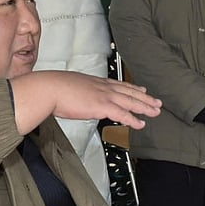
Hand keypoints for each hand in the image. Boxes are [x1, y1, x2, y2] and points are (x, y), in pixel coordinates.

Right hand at [10, 71, 161, 133]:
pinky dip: (133, 119)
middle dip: (144, 97)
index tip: (141, 89)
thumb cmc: (52, 88)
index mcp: (95, 81)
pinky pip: (122, 113)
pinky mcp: (101, 105)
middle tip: (156, 102)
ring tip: (155, 112)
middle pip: (129, 92)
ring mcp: (103, 95)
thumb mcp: (69, 86)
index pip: (118, 84)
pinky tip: (140, 124)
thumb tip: (75, 98)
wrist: (48, 88)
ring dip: (144, 107)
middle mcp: (102, 86)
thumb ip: (77, 92)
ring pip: (130, 101)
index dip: (132, 88)